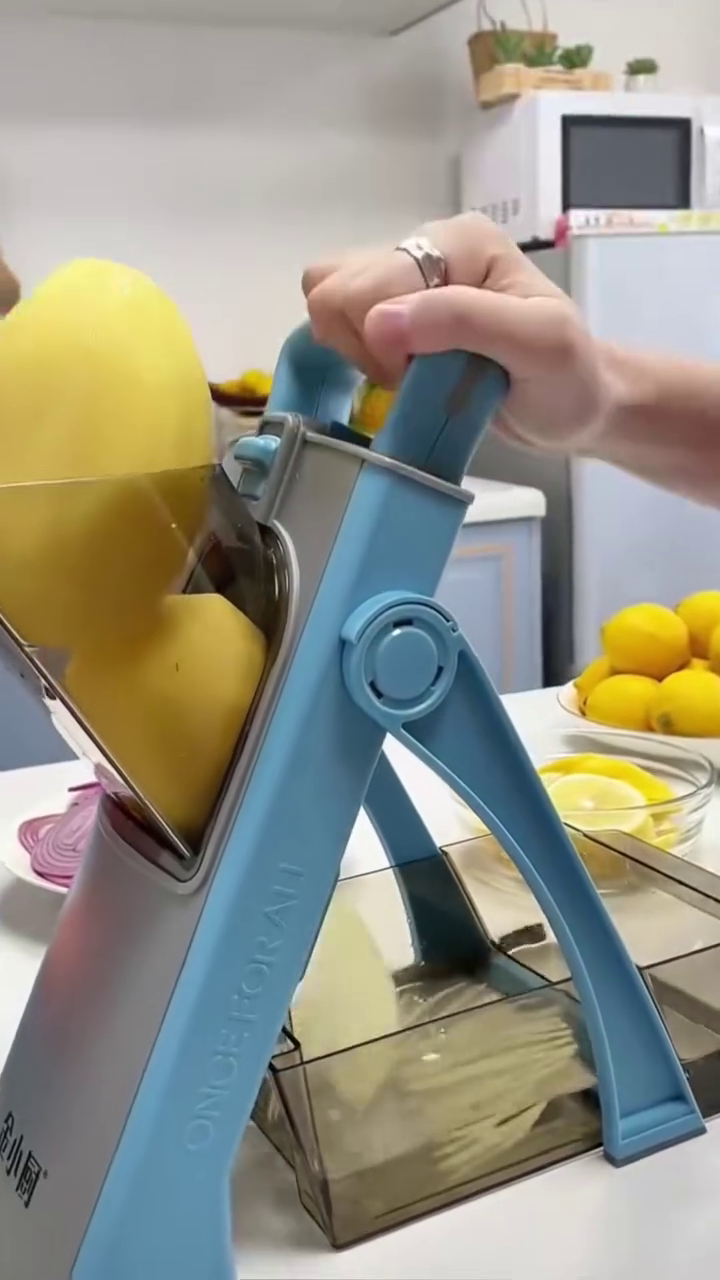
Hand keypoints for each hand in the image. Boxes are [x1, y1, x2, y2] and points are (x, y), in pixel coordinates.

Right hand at [302, 213, 608, 451]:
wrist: (579, 406)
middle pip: (332, 286)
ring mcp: (405, 280)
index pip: (365, 282)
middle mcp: (424, 247)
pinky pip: (337, 325)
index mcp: (457, 241)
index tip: (428, 373)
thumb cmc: (567, 379)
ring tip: (407, 374)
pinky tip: (396, 375)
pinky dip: (354, 357)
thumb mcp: (538, 346)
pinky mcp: (393, 312)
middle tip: (417, 375)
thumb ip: (463, 323)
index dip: (380, 343)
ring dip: (355, 351)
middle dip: (364, 345)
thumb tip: (379, 322)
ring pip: (325, 301)